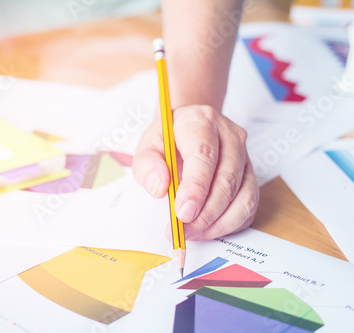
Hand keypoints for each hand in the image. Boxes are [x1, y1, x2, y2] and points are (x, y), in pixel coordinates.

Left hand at [133, 105, 258, 240]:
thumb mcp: (148, 145)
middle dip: (205, 213)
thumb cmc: (169, 138)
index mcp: (201, 122)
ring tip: (194, 233)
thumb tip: (159, 188)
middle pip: (226, 179)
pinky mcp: (250, 175)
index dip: (195, 188)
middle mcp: (230, 136)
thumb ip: (147, 165)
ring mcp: (245, 156)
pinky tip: (208, 229)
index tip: (182, 213)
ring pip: (243, 196)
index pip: (204, 155)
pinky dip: (230, 223)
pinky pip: (249, 205)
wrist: (189, 128)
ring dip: (219, 222)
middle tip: (184, 231)